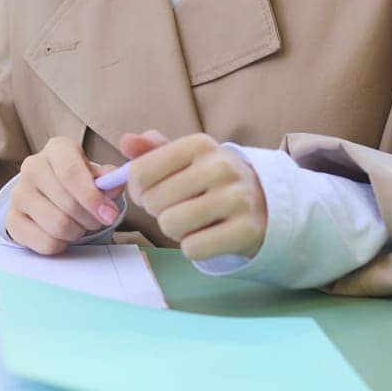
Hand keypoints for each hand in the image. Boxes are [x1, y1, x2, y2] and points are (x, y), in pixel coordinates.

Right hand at [5, 136, 124, 255]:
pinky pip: (46, 243)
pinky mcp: (12, 220)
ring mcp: (18, 194)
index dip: (92, 196)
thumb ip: (107, 179)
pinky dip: (62, 244)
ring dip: (77, 231)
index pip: (70, 172)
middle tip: (99, 219)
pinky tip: (63, 234)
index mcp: (57, 149)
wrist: (49, 193)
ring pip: (57, 225)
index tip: (110, 213)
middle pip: (67, 203)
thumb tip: (113, 184)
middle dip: (91, 218)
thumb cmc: (78, 181)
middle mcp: (32, 167)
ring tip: (80, 224)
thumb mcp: (96, 174)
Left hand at [119, 130, 267, 261]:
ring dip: (175, 231)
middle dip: (159, 211)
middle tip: (178, 208)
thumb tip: (125, 141)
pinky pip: (193, 249)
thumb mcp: (186, 159)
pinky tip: (209, 235)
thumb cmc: (212, 180)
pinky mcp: (246, 229)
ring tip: (193, 221)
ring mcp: (236, 198)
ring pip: (171, 225)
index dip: (137, 190)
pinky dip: (194, 248)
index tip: (150, 193)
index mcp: (200, 144)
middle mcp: (220, 166)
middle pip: (154, 201)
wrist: (265, 201)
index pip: (141, 172)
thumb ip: (152, 151)